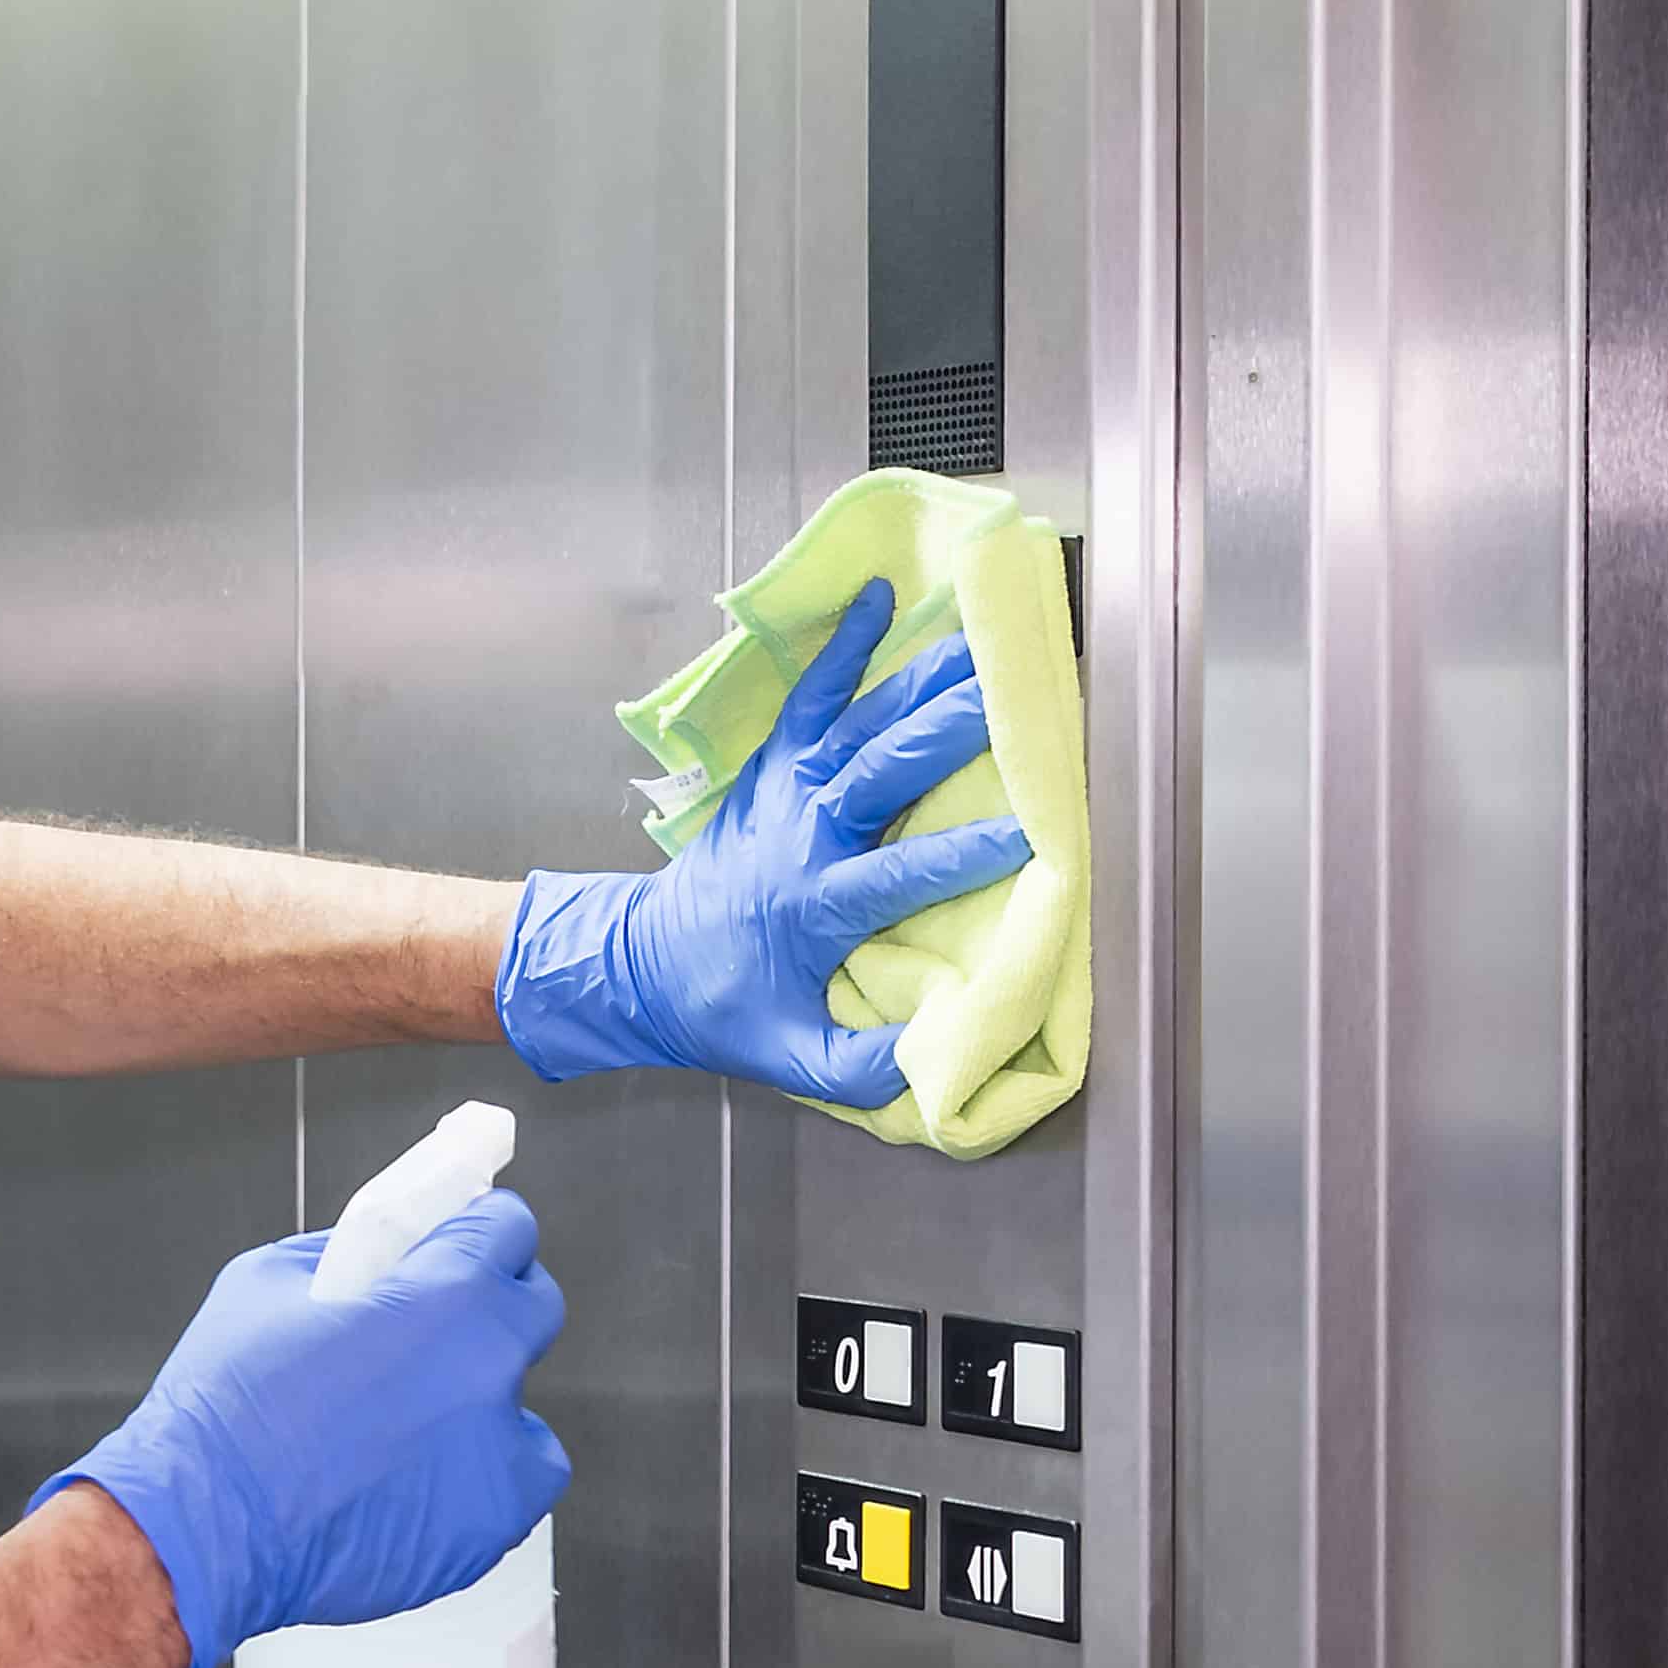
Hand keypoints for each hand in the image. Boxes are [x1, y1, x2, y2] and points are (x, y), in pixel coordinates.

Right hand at [36, 1191, 573, 1667]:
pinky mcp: (489, 1525)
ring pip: (523, 1414)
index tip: (463, 1243)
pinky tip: (421, 1484)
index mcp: (445, 1294)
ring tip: (413, 1432)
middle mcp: (489, 1368)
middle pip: (533, 1309)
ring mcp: (497, 1453)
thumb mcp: (264, 1285)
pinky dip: (479, 1481)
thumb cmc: (224, 1407)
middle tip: (439, 1329)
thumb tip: (377, 1263)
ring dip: (482, 1410)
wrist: (206, 1528)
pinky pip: (515, 1489)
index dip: (481, 1231)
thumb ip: (343, 1262)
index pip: (507, 1231)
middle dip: (493, 1306)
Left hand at [487, 582, 1020, 1108]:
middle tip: (1013, 700)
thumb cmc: (723, 1008)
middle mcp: (801, 836)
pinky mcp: (772, 770)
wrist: (639, 964)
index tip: (1028, 837)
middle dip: (949, 733)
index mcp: (813, 906)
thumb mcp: (790, 1057)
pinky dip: (841, 645)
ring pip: (856, 724)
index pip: (899, 875)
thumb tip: (934, 1060)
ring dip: (916, 681)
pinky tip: (877, 599)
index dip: (964, 856)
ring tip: (974, 642)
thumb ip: (862, 1068)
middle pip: (881, 772)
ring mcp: (784, 793)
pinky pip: (809, 697)